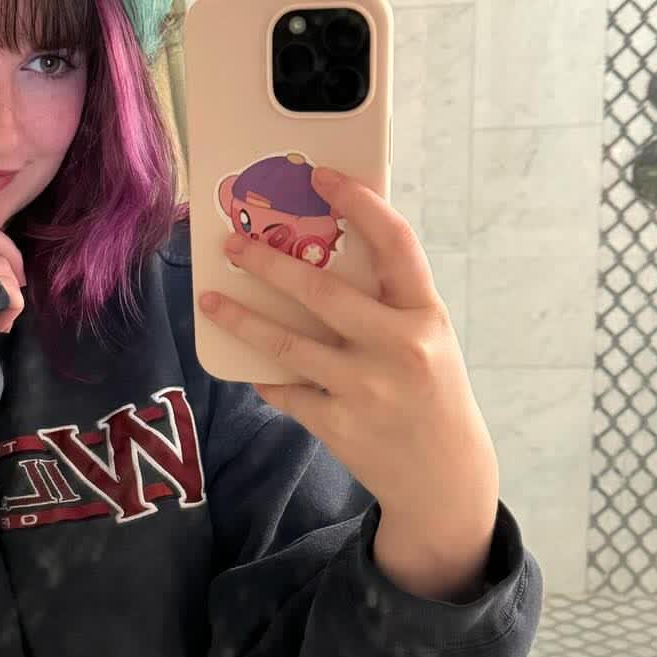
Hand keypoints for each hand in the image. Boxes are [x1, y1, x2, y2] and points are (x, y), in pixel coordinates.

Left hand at [198, 168, 499, 600]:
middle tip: (234, 243)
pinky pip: (285, 390)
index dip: (359, 203)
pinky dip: (265, 375)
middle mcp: (399, 349)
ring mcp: (366, 389)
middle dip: (269, 264)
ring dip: (242, 318)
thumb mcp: (429, 339)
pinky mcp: (338, 425)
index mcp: (425, 316)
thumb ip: (388, 300)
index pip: (395, 243)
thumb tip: (323, 250)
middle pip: (322, 292)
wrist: (445, 479)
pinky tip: (249, 364)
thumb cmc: (431, 393)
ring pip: (288, 344)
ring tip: (211, 300)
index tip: (323, 177)